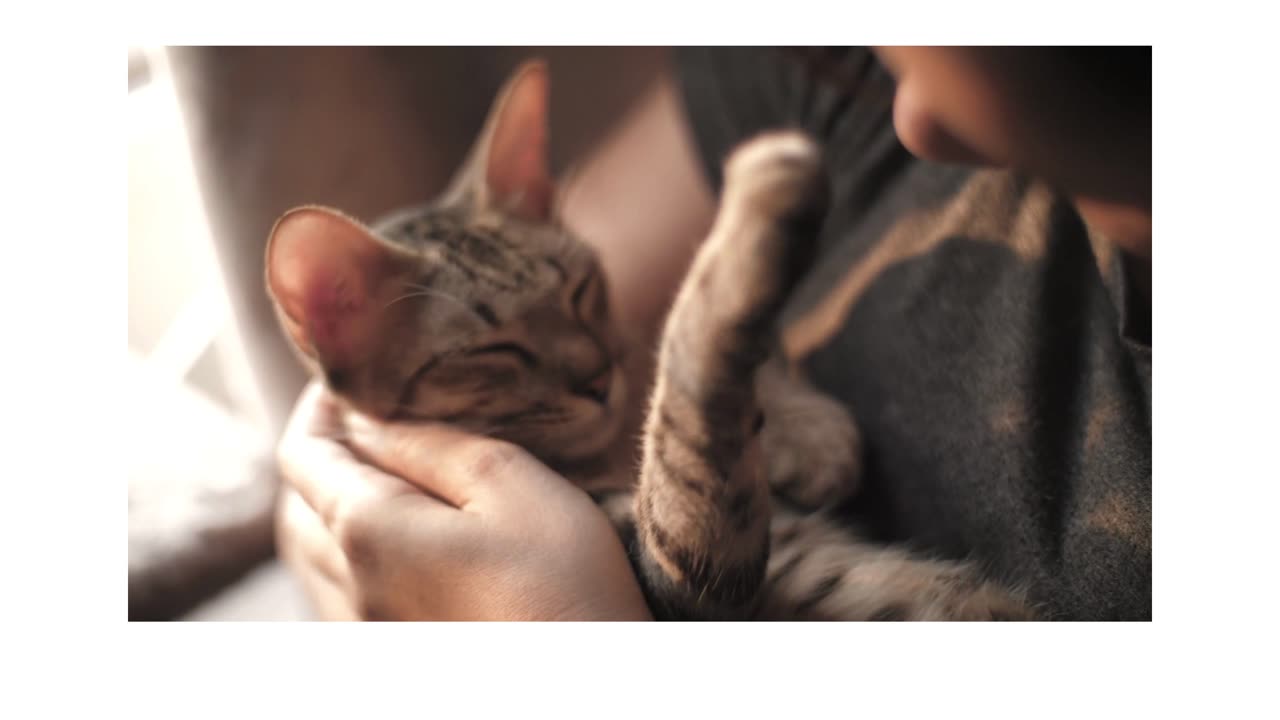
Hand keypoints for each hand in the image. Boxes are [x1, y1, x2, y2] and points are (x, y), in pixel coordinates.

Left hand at [275, 381, 652, 620]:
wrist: (590, 685)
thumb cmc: (562, 582)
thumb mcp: (508, 482)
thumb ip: (429, 443)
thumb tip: (369, 417)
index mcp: (368, 530)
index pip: (304, 454)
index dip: (321, 406)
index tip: (351, 380)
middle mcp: (352, 584)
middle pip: (299, 505)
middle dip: (321, 454)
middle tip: (366, 420)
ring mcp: (368, 627)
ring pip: (317, 555)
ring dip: (332, 505)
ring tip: (381, 475)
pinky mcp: (394, 651)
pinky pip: (343, 593)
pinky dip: (351, 552)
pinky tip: (399, 544)